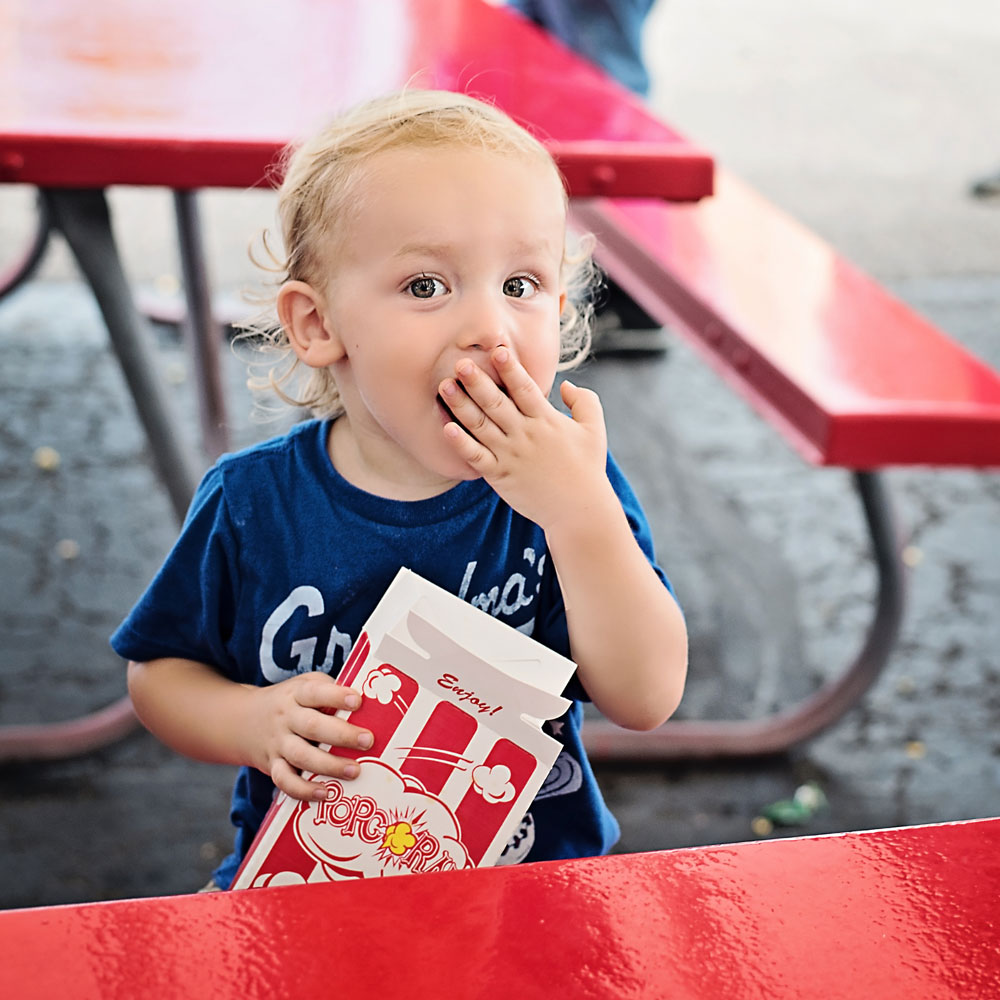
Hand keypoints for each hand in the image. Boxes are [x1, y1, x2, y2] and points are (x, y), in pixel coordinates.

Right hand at [247, 672, 372, 800]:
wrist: (242, 719)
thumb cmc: (290, 702)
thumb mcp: (305, 685)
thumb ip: (330, 692)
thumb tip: (371, 702)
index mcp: (297, 694)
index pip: (315, 692)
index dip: (336, 696)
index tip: (357, 701)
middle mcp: (286, 718)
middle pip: (311, 726)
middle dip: (341, 735)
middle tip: (367, 741)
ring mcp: (278, 743)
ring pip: (301, 756)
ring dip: (329, 765)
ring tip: (355, 771)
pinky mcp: (272, 765)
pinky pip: (285, 780)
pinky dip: (304, 790)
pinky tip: (325, 793)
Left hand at [439, 346, 610, 530]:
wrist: (579, 511)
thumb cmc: (588, 468)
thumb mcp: (595, 430)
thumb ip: (584, 401)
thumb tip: (565, 384)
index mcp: (546, 420)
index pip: (525, 388)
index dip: (510, 368)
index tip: (496, 349)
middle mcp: (526, 435)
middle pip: (496, 403)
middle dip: (477, 381)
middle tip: (460, 363)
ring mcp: (510, 456)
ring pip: (480, 426)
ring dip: (461, 405)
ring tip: (445, 386)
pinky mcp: (500, 476)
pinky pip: (476, 457)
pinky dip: (460, 443)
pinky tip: (446, 428)